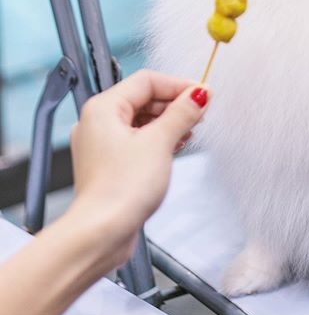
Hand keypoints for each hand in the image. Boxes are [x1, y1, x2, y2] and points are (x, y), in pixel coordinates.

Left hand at [68, 70, 208, 269]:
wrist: (101, 233)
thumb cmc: (121, 189)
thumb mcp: (160, 142)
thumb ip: (182, 113)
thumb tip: (200, 93)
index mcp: (103, 108)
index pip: (147, 81)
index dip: (178, 84)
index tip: (203, 94)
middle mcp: (98, 121)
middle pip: (144, 98)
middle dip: (175, 104)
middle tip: (201, 112)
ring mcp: (103, 142)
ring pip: (142, 118)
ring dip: (169, 121)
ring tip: (190, 130)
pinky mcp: (111, 162)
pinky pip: (138, 138)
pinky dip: (159, 137)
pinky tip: (176, 145)